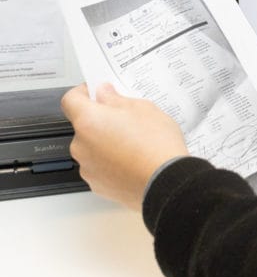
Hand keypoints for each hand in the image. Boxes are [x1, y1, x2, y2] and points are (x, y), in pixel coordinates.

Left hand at [61, 83, 188, 210]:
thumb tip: (105, 95)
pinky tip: (133, 159)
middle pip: (83, 125)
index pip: (70, 100)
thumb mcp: (143, 109)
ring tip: (135, 142)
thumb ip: (117, 99)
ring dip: (106, 142)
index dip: (83, 92)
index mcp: (89, 121)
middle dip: (101, 120)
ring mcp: (88, 168)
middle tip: (126, 118)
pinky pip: (99, 166)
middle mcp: (81, 146)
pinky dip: (111, 162)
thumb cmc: (156, 146)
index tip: (97, 92)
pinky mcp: (98, 185)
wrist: (166, 183)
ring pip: (92, 147)